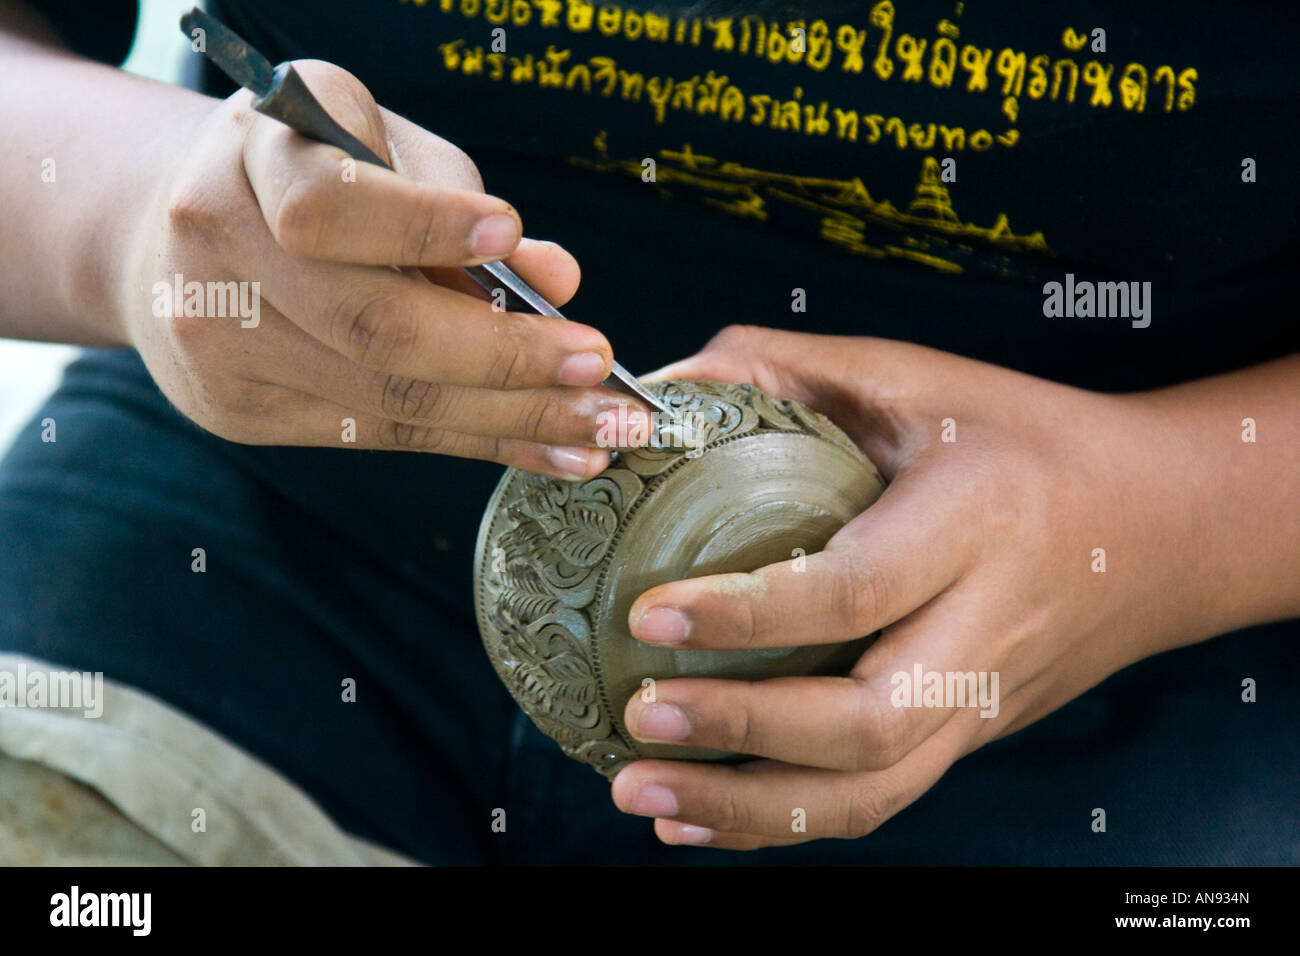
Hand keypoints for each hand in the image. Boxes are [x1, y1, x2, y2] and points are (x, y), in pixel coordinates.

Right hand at [119, 60, 645, 477]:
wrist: (177, 234)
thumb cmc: (314, 174)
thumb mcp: (385, 149)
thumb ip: (461, 201)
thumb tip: (554, 279)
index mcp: (251, 154)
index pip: (330, 206)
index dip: (425, 226)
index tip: (513, 233)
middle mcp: (217, 249)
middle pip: (372, 327)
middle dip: (504, 355)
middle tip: (599, 366)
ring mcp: (218, 343)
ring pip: (387, 401)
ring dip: (513, 419)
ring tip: (601, 429)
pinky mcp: (241, 412)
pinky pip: (381, 436)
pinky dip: (481, 444)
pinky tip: (555, 452)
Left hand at [610, 326, 1298, 848]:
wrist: (1159, 526)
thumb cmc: (1021, 437)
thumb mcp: (917, 374)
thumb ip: (789, 368)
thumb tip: (662, 391)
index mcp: (975, 522)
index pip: (857, 589)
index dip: (749, 613)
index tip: (650, 611)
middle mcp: (986, 626)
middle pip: (868, 720)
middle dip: (743, 730)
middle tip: (640, 715)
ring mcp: (982, 698)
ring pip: (872, 790)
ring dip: (748, 807)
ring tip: (642, 791)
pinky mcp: (970, 735)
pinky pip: (879, 799)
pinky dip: (783, 822)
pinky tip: (698, 820)